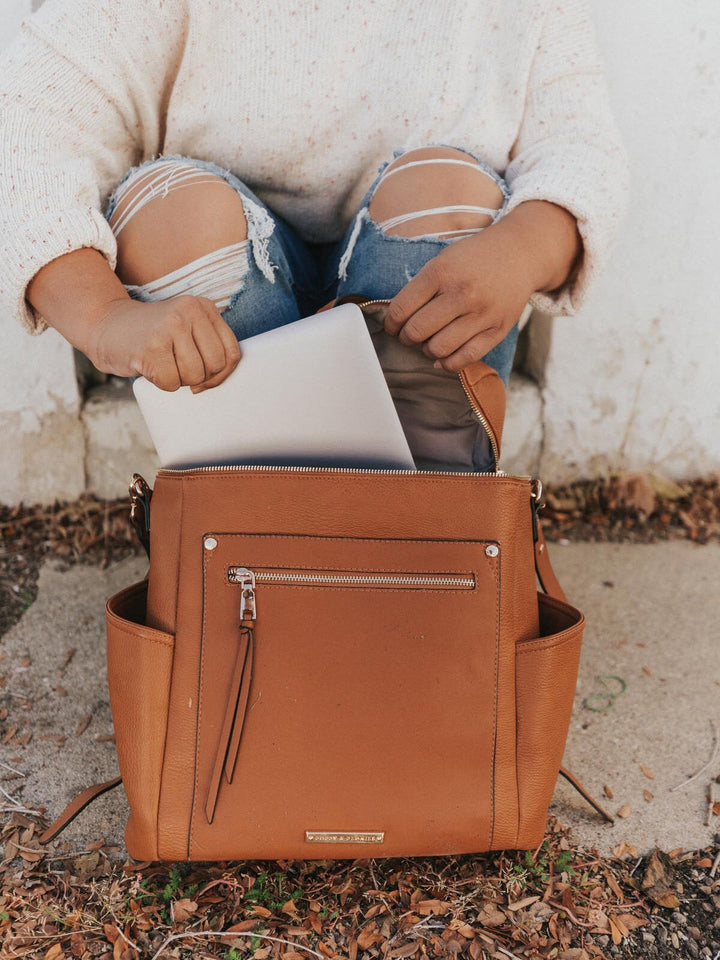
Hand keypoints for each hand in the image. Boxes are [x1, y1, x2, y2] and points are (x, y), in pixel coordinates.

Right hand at [87, 295, 241, 391]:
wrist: (106, 325)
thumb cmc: (152, 336)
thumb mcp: (187, 330)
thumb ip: (209, 347)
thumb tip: (219, 380)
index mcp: (204, 307)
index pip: (232, 353)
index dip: (220, 374)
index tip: (204, 377)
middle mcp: (189, 311)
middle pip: (215, 366)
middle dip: (199, 377)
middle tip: (178, 368)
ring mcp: (169, 327)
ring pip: (194, 375)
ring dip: (178, 380)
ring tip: (163, 364)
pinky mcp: (151, 347)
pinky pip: (171, 382)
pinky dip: (161, 383)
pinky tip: (150, 367)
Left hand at [383, 200, 580, 372]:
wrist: (519, 253)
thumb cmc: (474, 259)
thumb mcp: (442, 261)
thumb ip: (419, 289)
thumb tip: (397, 323)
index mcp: (441, 272)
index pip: (400, 310)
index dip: (391, 324)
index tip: (393, 327)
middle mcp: (461, 293)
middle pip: (417, 332)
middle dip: (407, 338)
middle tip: (410, 335)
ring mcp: (481, 313)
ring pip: (438, 349)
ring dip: (427, 350)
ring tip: (430, 341)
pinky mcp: (498, 329)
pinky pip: (466, 358)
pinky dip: (448, 363)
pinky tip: (443, 356)